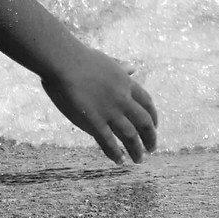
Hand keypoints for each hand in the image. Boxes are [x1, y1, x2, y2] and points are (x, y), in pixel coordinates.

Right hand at [42, 49, 157, 164]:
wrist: (63, 60)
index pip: (146, 103)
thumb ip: (121, 67)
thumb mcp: (107, 60)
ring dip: (136, 150)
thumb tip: (133, 68)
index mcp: (125, 83)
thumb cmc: (80, 57)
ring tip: (138, 159)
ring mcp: (109, 111)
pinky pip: (108, 142)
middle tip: (151, 149)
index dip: (153, 117)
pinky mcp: (93, 121)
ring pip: (130, 136)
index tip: (155, 126)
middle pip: (144, 122)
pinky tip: (119, 160)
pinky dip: (115, 153)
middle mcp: (122, 99)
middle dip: (150, 138)